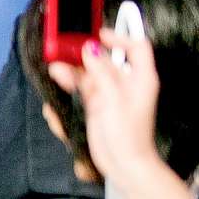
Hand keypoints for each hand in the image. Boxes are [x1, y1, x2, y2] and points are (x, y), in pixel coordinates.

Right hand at [60, 34, 160, 185]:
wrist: (124, 164)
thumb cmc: (128, 134)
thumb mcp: (114, 98)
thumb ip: (102, 72)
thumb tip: (89, 49)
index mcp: (141, 78)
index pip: (137, 47)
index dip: (120, 37)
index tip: (98, 34)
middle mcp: (126, 83)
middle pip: (105, 60)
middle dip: (84, 57)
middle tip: (64, 51)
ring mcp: (110, 94)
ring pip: (88, 74)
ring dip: (72, 73)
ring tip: (57, 72)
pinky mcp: (96, 106)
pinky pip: (80, 90)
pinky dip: (69, 88)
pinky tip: (60, 86)